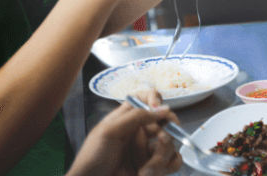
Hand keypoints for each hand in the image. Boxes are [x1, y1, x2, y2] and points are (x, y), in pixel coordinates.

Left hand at [66, 90, 182, 175]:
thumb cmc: (92, 157)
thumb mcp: (108, 131)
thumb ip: (136, 116)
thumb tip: (163, 109)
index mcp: (128, 118)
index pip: (147, 98)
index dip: (155, 99)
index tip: (157, 109)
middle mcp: (141, 131)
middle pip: (166, 121)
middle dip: (167, 131)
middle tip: (162, 140)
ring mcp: (148, 148)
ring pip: (170, 144)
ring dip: (160, 158)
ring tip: (144, 171)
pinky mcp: (154, 166)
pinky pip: (174, 161)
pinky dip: (166, 167)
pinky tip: (148, 173)